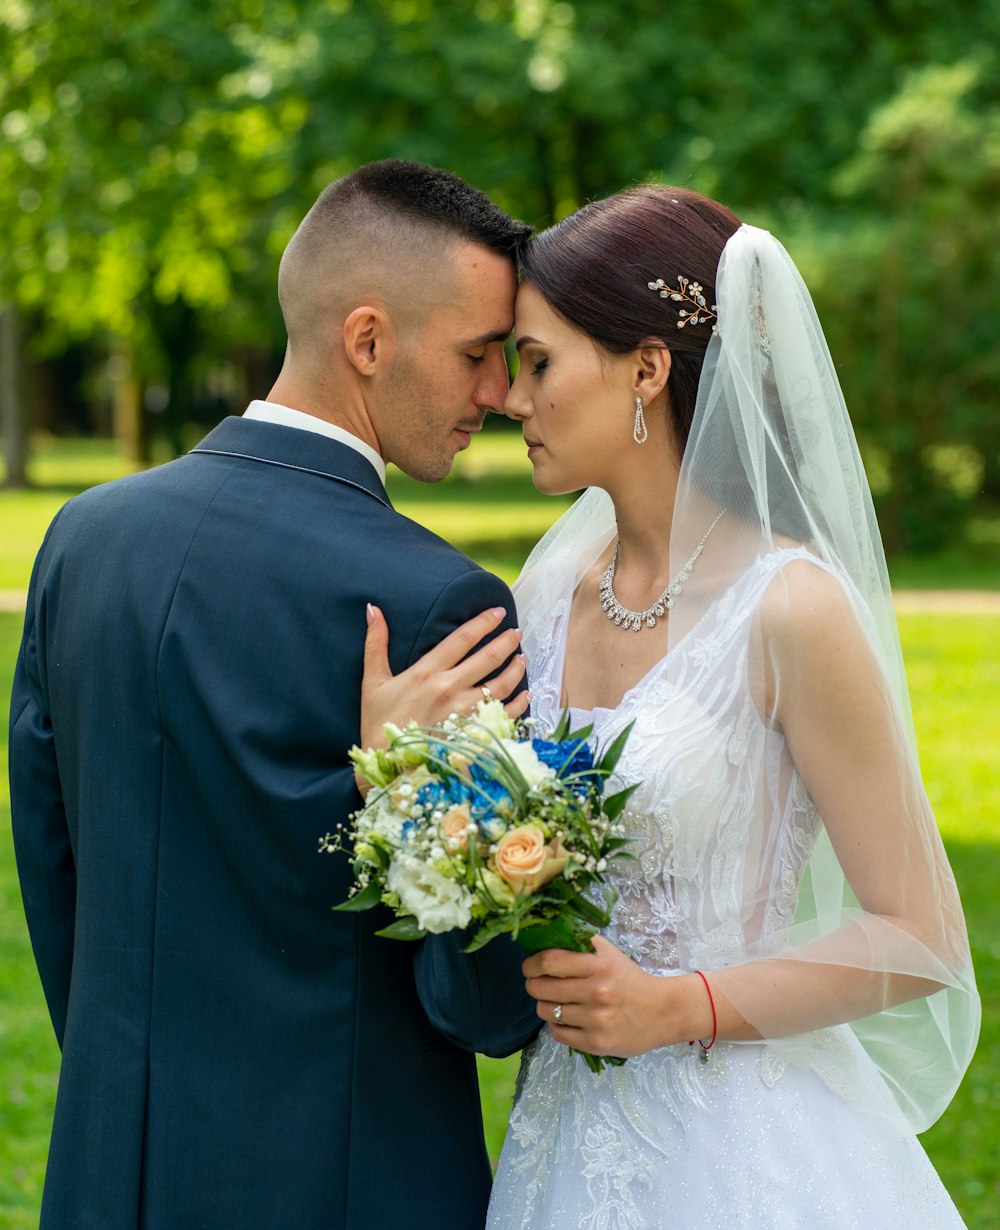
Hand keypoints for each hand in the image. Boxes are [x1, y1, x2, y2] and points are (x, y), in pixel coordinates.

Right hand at [359, 603, 529, 754]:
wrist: (387, 766)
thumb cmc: (379, 724)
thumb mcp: (373, 682)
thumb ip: (375, 644)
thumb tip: (372, 609)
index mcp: (427, 672)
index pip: (462, 639)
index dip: (483, 622)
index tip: (498, 612)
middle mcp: (449, 688)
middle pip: (488, 657)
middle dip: (506, 641)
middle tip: (516, 632)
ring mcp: (464, 712)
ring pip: (501, 684)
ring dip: (516, 669)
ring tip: (521, 658)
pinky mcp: (473, 733)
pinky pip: (505, 715)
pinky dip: (519, 703)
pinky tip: (525, 694)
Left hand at [523, 936, 706, 1057]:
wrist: (663, 1012)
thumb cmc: (630, 979)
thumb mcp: (609, 954)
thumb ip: (580, 944)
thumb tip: (544, 939)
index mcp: (599, 965)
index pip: (548, 962)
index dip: (531, 964)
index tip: (529, 967)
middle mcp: (597, 992)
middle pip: (541, 988)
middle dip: (533, 985)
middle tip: (538, 984)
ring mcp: (596, 1020)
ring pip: (547, 1012)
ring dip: (545, 1006)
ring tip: (556, 1002)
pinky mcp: (596, 1043)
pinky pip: (558, 1034)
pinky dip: (557, 1026)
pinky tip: (567, 1019)